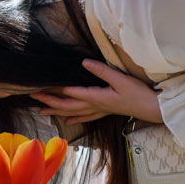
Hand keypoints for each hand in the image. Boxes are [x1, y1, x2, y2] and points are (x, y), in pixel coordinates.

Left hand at [30, 59, 162, 125]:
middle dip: (49, 101)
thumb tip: (84, 63)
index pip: (70, 93)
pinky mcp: (103, 112)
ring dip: (56, 111)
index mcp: (95, 97)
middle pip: (66, 104)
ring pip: (72, 112)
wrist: (151, 108)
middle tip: (33, 97)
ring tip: (41, 111)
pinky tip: (66, 120)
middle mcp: (93, 106)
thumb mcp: (120, 79)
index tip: (40, 87)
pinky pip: (84, 117)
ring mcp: (98, 111)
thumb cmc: (138, 93)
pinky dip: (73, 118)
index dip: (54, 90)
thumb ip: (102, 71)